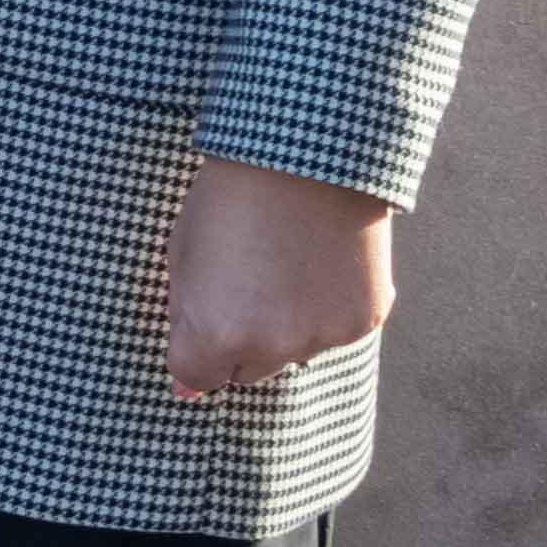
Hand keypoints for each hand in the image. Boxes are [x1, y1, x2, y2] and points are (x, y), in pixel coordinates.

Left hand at [163, 153, 396, 400]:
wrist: (306, 159)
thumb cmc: (229, 199)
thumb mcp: (182, 256)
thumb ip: (183, 321)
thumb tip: (185, 388)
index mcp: (215, 333)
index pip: (193, 375)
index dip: (192, 346)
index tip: (198, 324)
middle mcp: (272, 346)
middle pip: (245, 372)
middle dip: (238, 342)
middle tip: (243, 284)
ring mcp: (323, 336)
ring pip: (293, 354)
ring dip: (285, 327)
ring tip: (283, 265)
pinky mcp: (364, 321)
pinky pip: (334, 332)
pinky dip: (324, 310)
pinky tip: (318, 263)